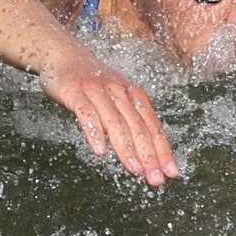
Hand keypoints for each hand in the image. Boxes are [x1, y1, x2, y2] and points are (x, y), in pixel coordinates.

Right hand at [40, 49, 178, 185]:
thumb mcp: (118, 97)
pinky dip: (94, 133)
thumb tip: (148, 152)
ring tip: (134, 170)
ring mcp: (97, 91)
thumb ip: (130, 120)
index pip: (153, 126)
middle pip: (138, 127)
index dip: (163, 151)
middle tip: (156, 179)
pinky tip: (100, 151)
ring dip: (126, 148)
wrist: (65, 55)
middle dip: (149, 155)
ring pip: (116, 122)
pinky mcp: (76, 92)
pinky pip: (87, 114)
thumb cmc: (93, 83)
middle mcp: (119, 92)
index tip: (171, 173)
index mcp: (134, 95)